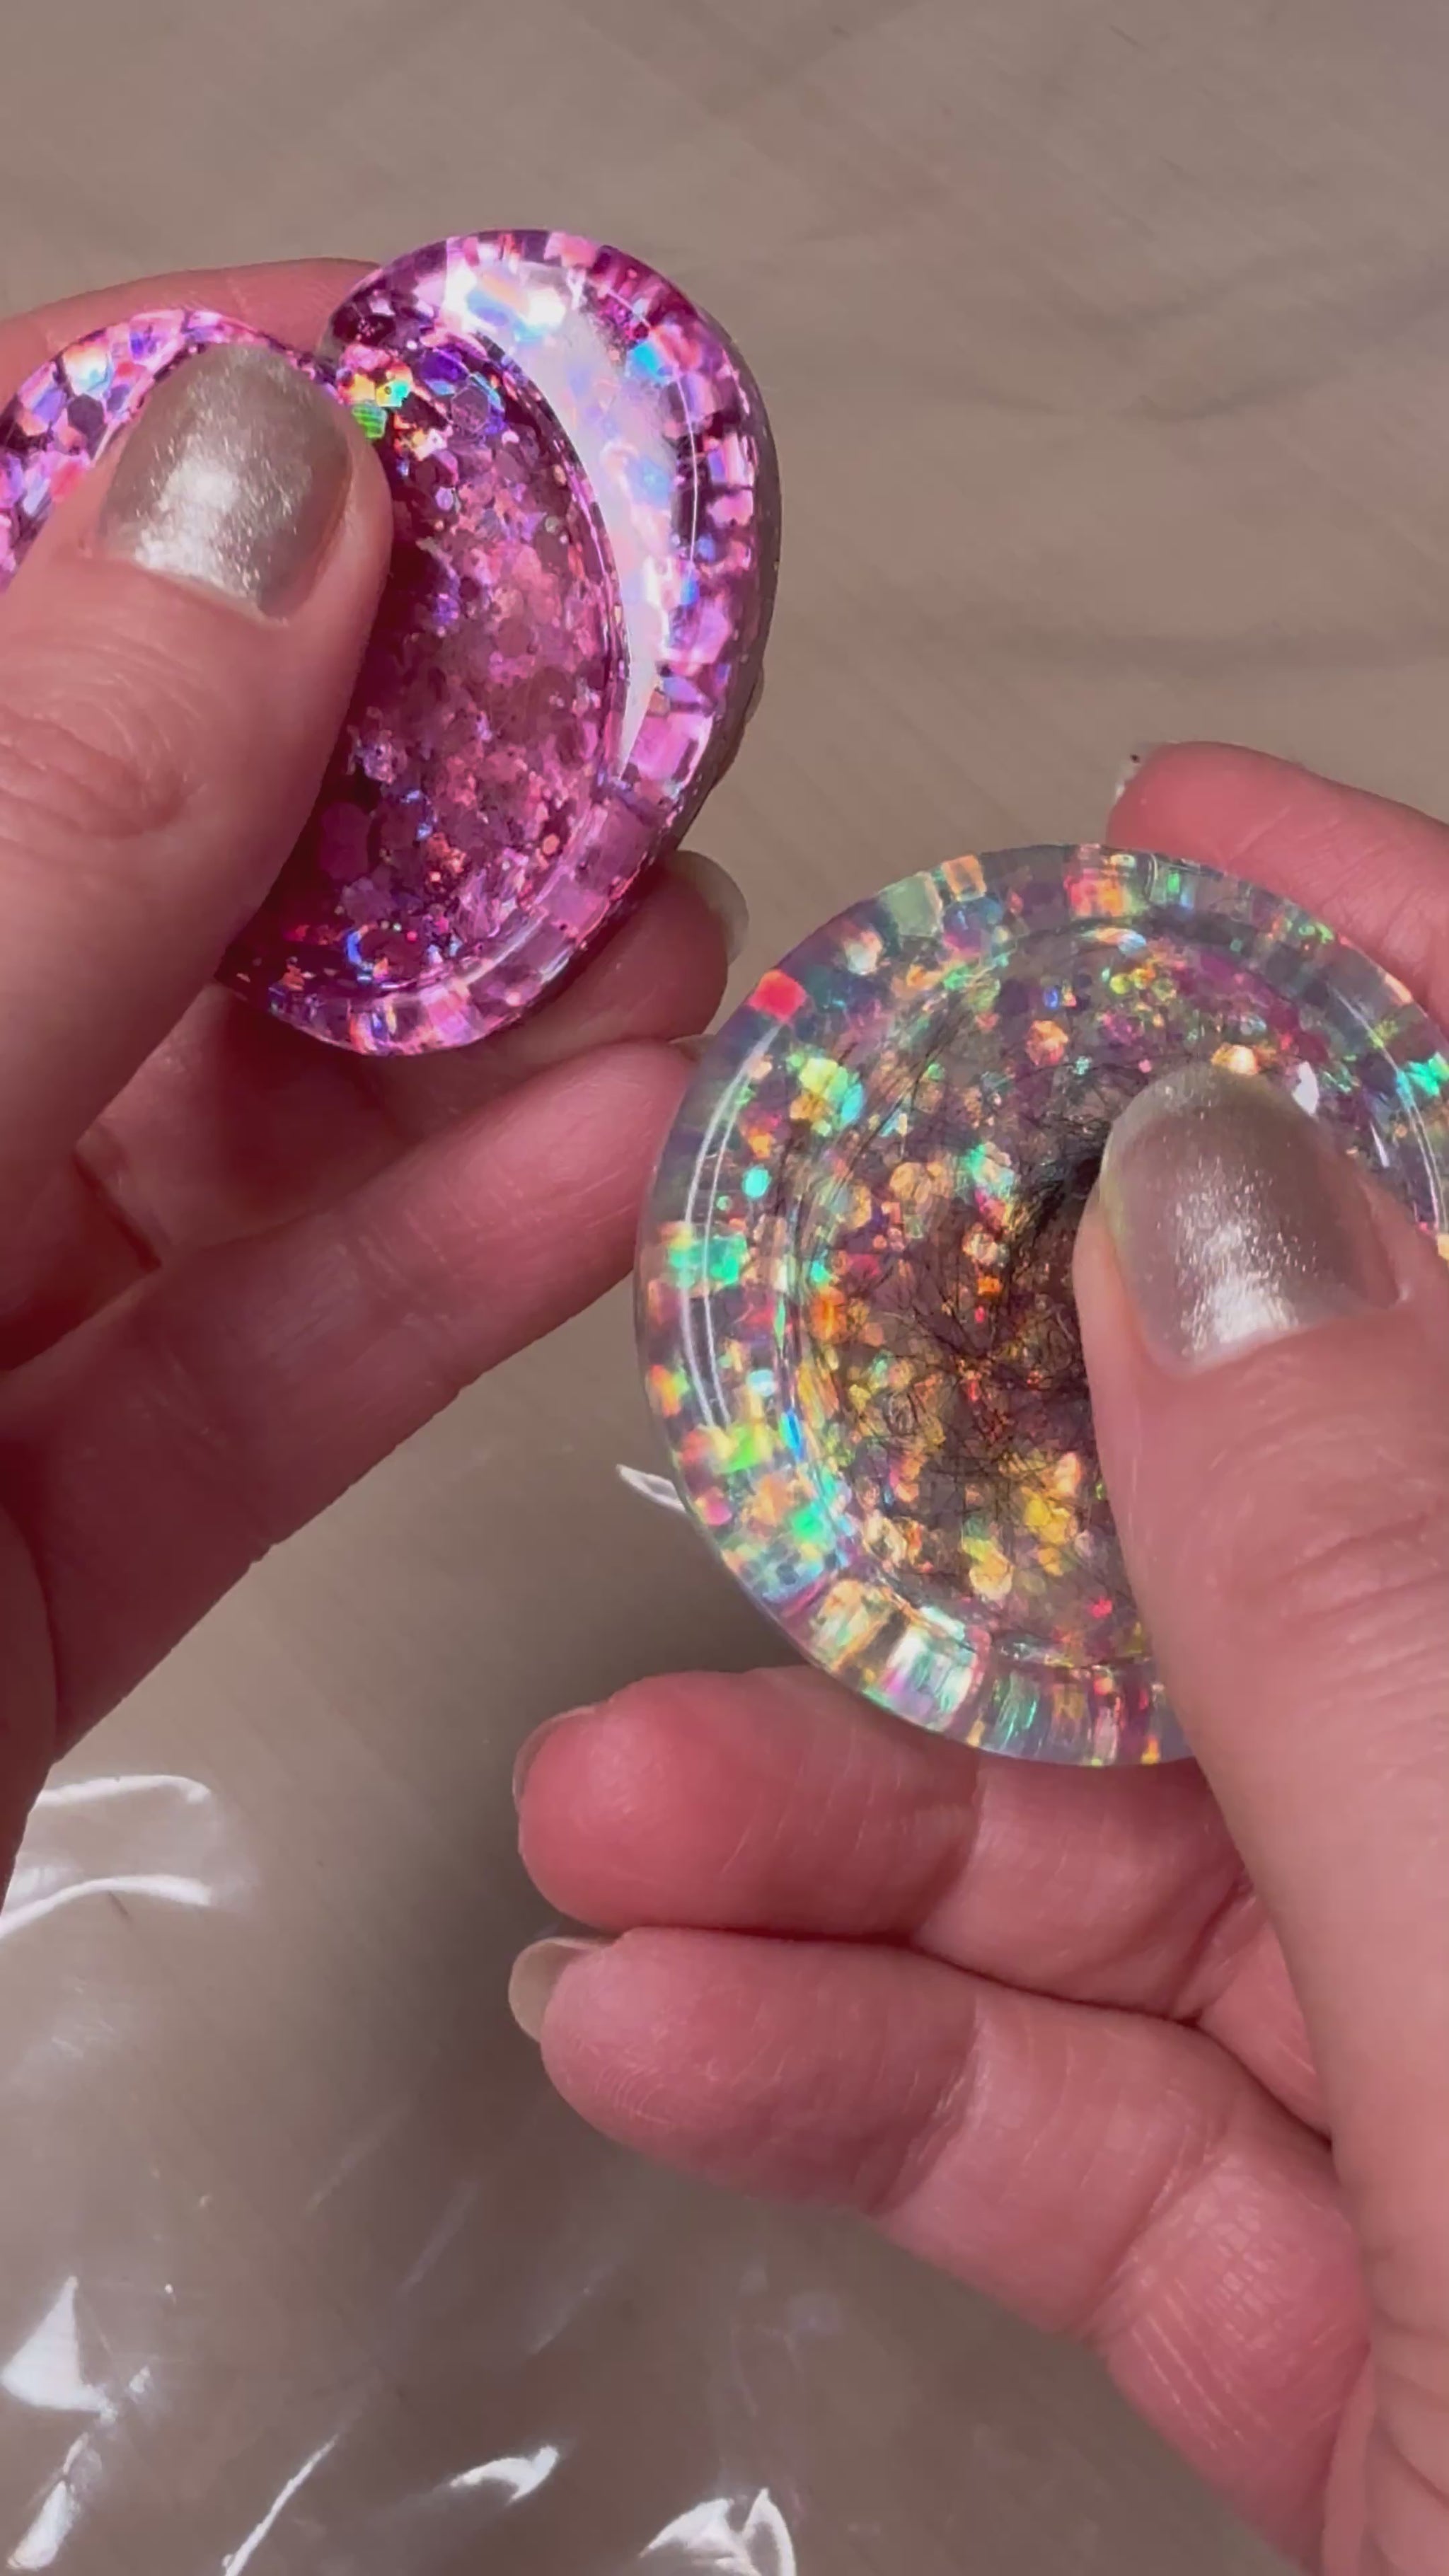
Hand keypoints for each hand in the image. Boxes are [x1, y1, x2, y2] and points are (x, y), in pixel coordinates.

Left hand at [0, 259, 737, 1886]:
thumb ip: (33, 839)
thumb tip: (271, 477)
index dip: (171, 458)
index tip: (436, 393)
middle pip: (127, 873)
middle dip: (393, 772)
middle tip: (630, 697)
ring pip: (226, 1134)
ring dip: (474, 1034)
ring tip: (678, 937)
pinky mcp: (35, 1562)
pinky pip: (253, 1383)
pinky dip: (438, 1277)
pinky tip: (630, 1158)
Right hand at [514, 746, 1448, 2575]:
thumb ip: (1412, 1621)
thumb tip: (1216, 1201)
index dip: (1406, 1001)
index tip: (1167, 860)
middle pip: (1342, 1548)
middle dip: (1027, 1469)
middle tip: (770, 1351)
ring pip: (1192, 1856)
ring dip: (880, 1822)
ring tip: (611, 1792)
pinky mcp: (1398, 2323)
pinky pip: (1134, 2131)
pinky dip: (903, 2068)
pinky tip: (672, 2002)